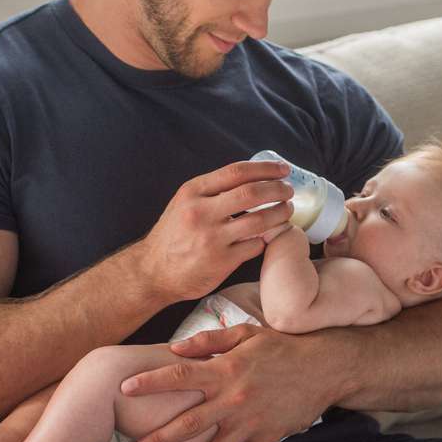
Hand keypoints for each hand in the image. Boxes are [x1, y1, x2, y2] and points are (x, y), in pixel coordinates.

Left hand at [120, 324, 339, 441]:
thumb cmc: (282, 346)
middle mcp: (233, 399)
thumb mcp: (246, 333)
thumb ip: (209, 340)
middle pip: (188, 423)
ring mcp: (250, 422)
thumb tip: (174, 347)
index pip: (180, 375)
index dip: (150, 382)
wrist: (325, 366)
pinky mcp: (267, 437)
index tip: (125, 388)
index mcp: (225, 369)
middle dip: (159, 439)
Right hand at [136, 160, 295, 302]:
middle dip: (277, 190)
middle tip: (288, 191)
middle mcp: (201, 212)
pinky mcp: (221, 262)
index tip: (282, 170)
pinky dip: (266, 239)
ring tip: (286, 211)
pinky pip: (255, 246)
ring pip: (259, 221)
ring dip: (279, 214)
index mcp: (193, 192)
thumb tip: (250, 178)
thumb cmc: (172, 235)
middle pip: (252, 193)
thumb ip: (211, 191)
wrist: (152, 272)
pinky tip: (270, 236)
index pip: (236, 172)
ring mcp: (212, 238)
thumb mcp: (184, 203)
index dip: (265, 169)